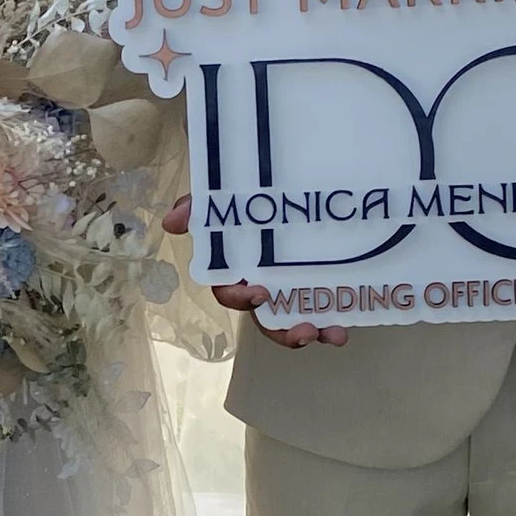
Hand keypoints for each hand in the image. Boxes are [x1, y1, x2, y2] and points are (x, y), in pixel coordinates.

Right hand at [163, 196, 347, 347]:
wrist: (292, 181)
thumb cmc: (249, 198)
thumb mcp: (224, 197)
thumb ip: (198, 207)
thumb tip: (171, 223)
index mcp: (238, 268)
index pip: (230, 292)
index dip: (240, 298)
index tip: (259, 294)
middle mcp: (262, 284)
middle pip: (265, 319)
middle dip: (282, 332)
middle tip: (305, 330)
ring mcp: (290, 287)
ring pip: (294, 321)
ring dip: (310, 333)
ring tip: (332, 334)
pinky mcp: (317, 284)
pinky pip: (322, 309)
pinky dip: (333, 322)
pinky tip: (344, 328)